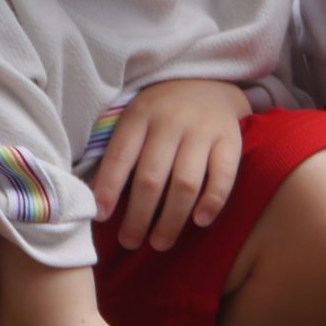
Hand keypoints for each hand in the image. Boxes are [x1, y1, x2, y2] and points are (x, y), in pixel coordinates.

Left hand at [89, 80, 250, 251]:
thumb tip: (95, 198)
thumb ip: (120, 152)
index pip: (120, 156)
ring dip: (171, 219)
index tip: (101, 218)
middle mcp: (171, 121)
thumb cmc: (163, 110)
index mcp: (141, 115)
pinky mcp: (230, 139)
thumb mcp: (135, 118)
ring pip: (185, 183)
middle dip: (138, 217)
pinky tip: (200, 221)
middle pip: (151, 178)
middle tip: (130, 241)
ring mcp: (203, 130)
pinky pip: (223, 176)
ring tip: (160, 243)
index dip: (108, 189)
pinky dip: (213, 202)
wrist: (210, 81)